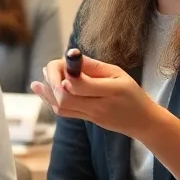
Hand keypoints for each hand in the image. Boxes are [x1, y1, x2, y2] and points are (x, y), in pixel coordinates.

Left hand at [32, 53, 156, 137]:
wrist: (142, 121)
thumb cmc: (131, 92)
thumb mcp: (118, 73)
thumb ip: (94, 67)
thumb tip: (71, 58)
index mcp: (112, 89)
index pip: (83, 85)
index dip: (69, 77)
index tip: (63, 67)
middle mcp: (100, 106)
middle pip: (66, 98)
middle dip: (52, 83)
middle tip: (47, 70)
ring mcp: (92, 116)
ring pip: (62, 107)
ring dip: (47, 93)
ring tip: (37, 84)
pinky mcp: (88, 121)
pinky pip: (65, 113)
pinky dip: (53, 102)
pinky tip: (46, 93)